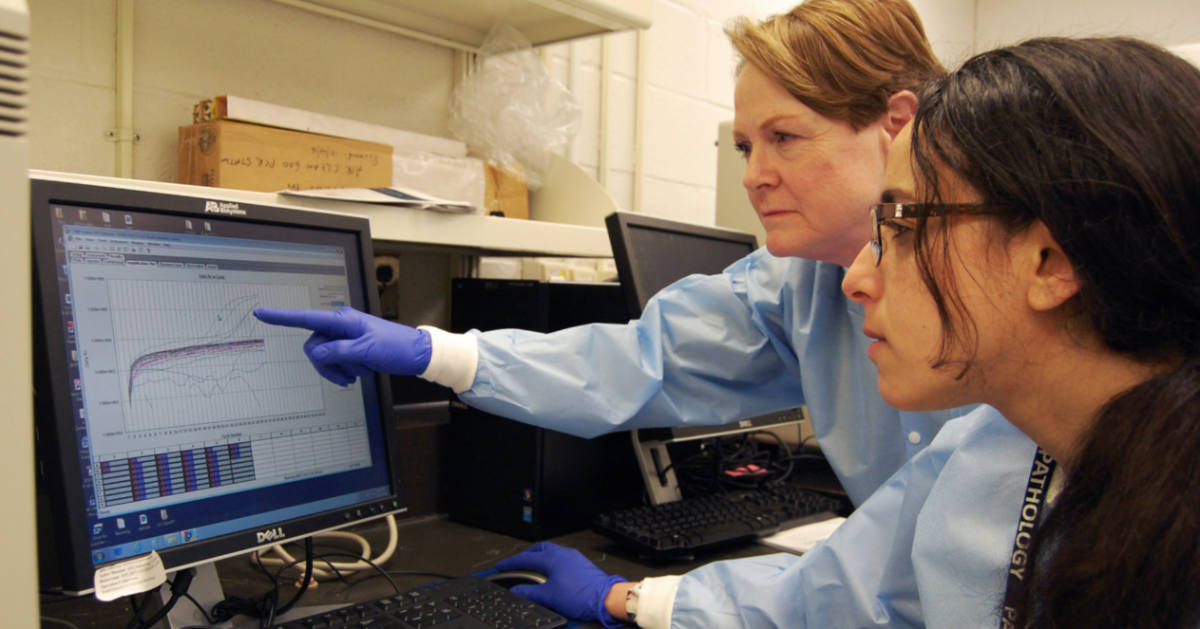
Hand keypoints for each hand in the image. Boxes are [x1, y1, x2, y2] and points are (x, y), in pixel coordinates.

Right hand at [253, 307, 431, 384]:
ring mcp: (346, 337)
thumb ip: (337, 352)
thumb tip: (315, 353)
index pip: (306, 318)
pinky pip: (336, 362)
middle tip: (349, 374)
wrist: (416, 354)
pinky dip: (345, 371)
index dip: (282, 317)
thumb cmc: (396, 348)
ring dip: (340, 369)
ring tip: (361, 372)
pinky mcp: (351, 348)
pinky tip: (360, 373)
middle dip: (328, 364)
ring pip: (325, 358)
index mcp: (343, 320)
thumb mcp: (366, 352)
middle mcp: (341, 326)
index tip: (261, 313)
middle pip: (315, 347)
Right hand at [495, 542, 627, 627]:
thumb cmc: (581, 595)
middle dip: (526, 554)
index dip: (511, 562)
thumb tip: (516, 591)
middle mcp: (563, 554)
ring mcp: (573, 558)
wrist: (605, 597)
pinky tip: (551, 572)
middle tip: (517, 562)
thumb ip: (529, 593)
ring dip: (540, 557)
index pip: (525, 558)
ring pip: (552, 551)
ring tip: (533, 567)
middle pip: (539, 548)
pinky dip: (551, 562)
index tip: (501, 566)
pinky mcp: (581, 564)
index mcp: (552, 559)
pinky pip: (561, 557)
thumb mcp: (549, 596)